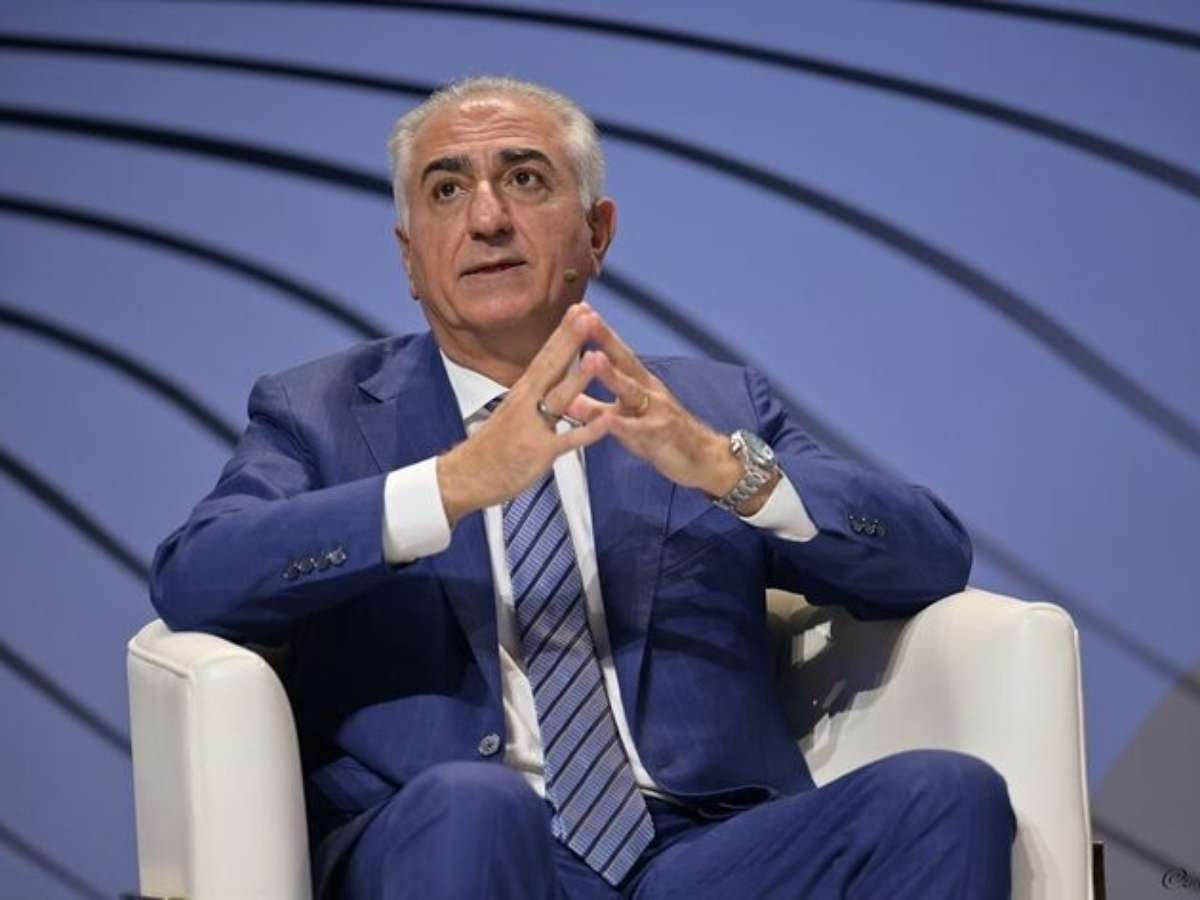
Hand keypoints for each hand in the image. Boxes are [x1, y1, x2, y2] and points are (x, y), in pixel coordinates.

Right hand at [436, 303, 609, 523]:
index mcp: (522, 392)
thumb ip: (533, 395)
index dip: (563, 332)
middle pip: (551, 366)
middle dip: (571, 340)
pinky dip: (588, 431)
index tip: (580, 309)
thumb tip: (547, 377)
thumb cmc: (490, 448)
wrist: (465, 477)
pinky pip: (568, 440)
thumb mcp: (512, 412)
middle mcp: (526, 403)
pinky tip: (607, 420)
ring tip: (598, 356)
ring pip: (560, 398)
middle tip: (588, 314)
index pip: (545, 355)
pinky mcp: (539, 452)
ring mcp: (533, 427)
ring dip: (580, 378)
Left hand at [564, 310, 757, 504]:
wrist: (704, 459)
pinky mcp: (661, 434)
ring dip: (611, 374)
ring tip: (593, 358)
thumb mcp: (624, 421)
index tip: (579, 311)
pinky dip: (623, 425)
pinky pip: (639, 429)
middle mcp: (649, 390)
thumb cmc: (663, 436)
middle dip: (605, 338)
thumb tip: (565, 396)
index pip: (616, 353)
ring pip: (631, 390)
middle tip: (586, 318)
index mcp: (639, 383)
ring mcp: (656, 411)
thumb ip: (594, 409)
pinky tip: (608, 419)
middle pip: (624, 360)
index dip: (598, 333)